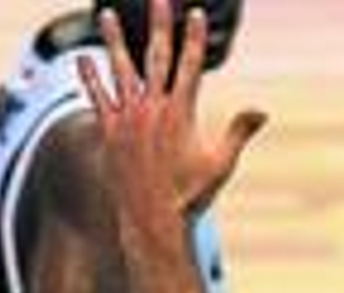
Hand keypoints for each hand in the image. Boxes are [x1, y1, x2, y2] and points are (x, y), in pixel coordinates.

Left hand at [78, 0, 267, 221]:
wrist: (151, 221)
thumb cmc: (189, 195)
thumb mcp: (220, 163)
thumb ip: (239, 132)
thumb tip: (261, 110)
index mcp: (181, 112)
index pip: (190, 64)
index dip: (193, 37)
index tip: (195, 13)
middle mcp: (152, 110)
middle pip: (157, 56)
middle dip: (160, 25)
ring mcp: (128, 120)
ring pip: (120, 70)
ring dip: (115, 40)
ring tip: (107, 14)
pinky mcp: (109, 134)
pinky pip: (97, 99)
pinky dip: (90, 78)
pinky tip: (82, 57)